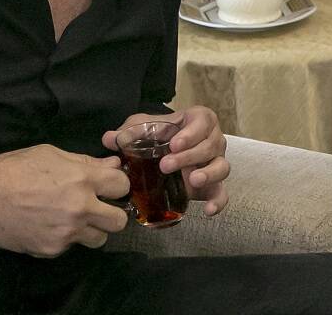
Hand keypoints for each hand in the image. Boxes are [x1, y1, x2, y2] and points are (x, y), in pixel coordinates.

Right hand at [0, 144, 129, 257]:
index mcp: (82, 179)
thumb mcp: (51, 154)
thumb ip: (85, 162)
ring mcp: (67, 233)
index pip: (122, 186)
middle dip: (112, 213)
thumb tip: (111, 165)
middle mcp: (80, 208)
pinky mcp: (52, 249)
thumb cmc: (13, 169)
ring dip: (92, 229)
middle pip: (119, 221)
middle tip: (98, 207)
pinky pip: (71, 246)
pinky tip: (48, 225)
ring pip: (99, 239)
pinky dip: (65, 237)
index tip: (109, 186)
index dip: (117, 185)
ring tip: (74, 219)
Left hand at [103, 106, 229, 215]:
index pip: (203, 122)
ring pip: (222, 167)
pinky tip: (207, 210)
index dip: (191, 134)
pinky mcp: (213, 185)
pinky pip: (222, 193)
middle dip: (189, 156)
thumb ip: (128, 131)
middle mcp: (213, 140)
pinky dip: (218, 202)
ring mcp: (215, 162)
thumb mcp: (143, 127)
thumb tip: (109, 139)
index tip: (174, 144)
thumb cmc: (159, 133)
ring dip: (208, 174)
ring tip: (192, 181)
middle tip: (165, 165)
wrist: (165, 148)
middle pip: (210, 146)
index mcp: (199, 120)